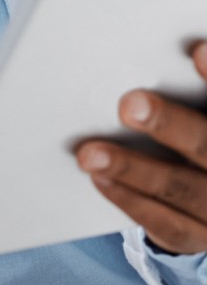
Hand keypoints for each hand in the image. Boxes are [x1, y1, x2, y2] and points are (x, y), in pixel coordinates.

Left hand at [76, 40, 206, 254]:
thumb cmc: (202, 136)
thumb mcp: (201, 110)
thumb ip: (194, 91)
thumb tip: (172, 47)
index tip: (196, 50)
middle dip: (170, 125)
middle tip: (130, 105)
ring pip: (179, 188)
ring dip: (131, 168)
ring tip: (90, 153)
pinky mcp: (198, 236)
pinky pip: (164, 222)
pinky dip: (129, 199)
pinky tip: (99, 178)